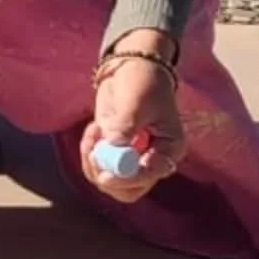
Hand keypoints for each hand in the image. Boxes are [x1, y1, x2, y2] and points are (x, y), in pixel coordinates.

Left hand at [80, 34, 185, 203]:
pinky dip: (89, 154)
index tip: (105, 172)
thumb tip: (112, 147)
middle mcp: (152, 159)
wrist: (130, 69)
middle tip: (94, 153)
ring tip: (94, 134)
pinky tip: (94, 130)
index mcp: (170, 148)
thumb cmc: (143, 81)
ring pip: (110, 182)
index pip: (151, 175)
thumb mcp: (136, 102)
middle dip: (106, 176)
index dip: (127, 177)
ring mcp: (131, 159)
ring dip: (94, 163)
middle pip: (129, 189)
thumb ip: (125, 127)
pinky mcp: (113, 154)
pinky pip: (97, 167)